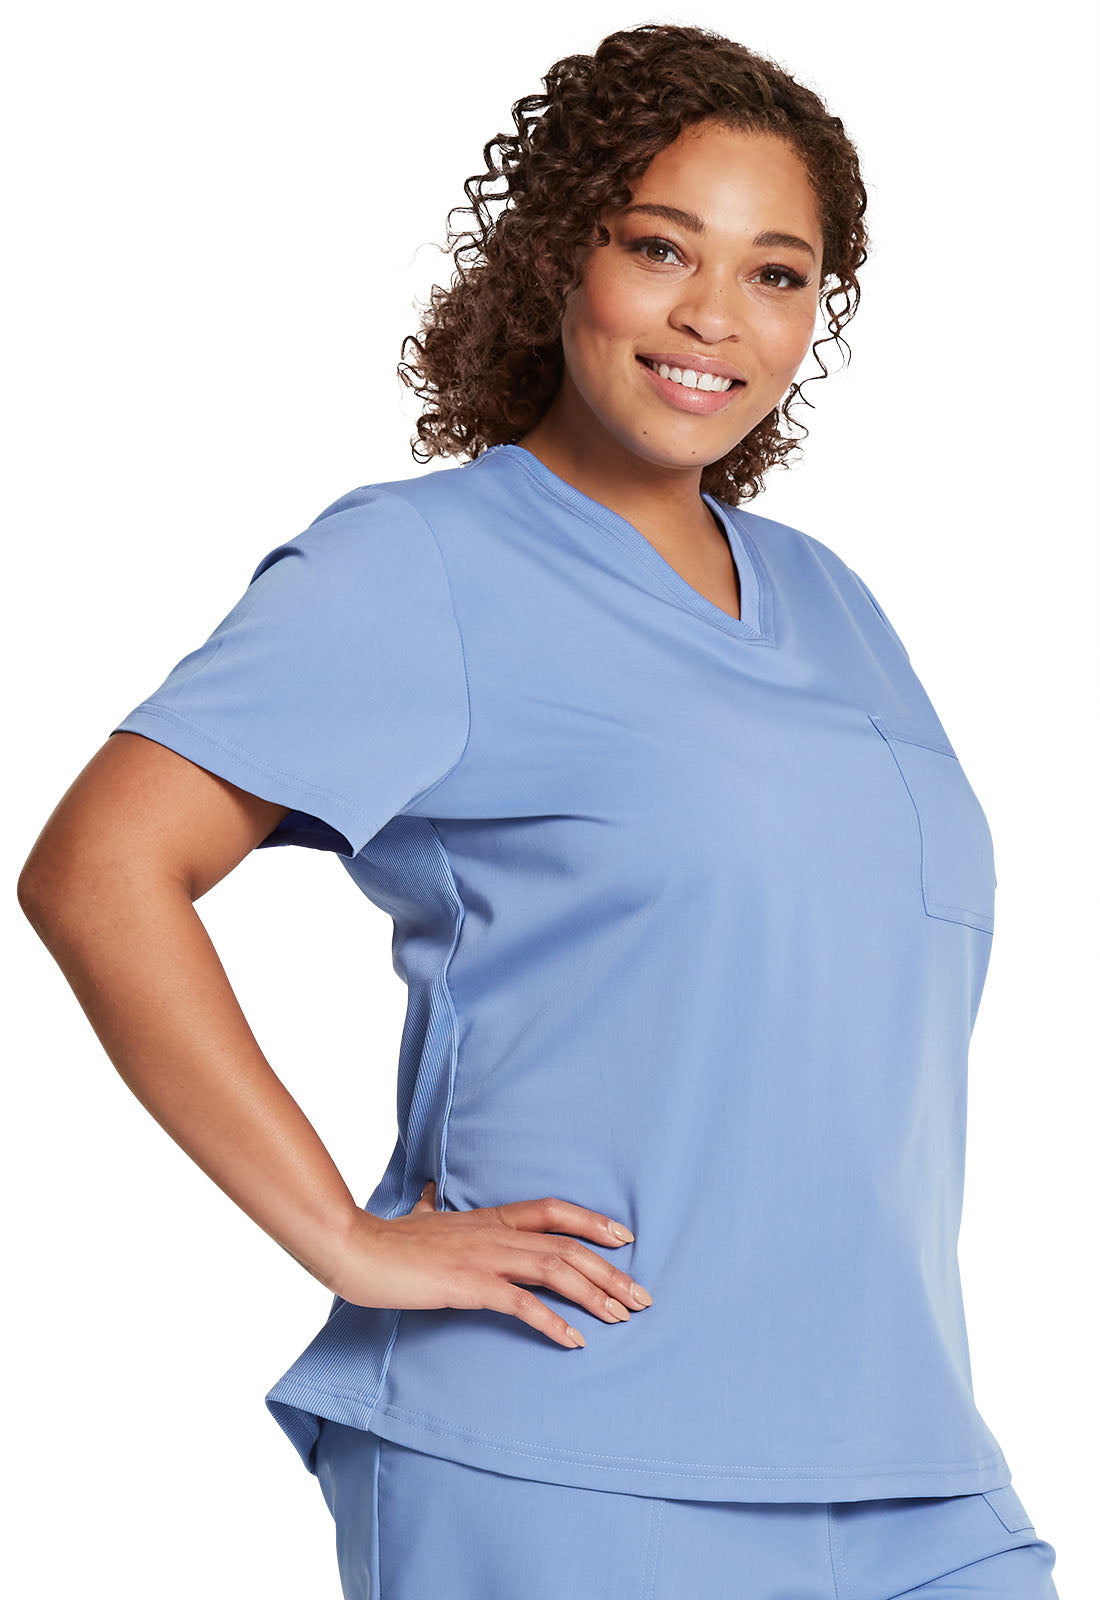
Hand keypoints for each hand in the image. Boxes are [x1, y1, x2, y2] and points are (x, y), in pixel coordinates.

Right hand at [332, 1181, 652, 1348]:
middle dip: (610, 1271)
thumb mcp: (417, 1218)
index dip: (592, 1222)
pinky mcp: (468, 1284)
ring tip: (622, 1318)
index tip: (626, 1238)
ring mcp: (483, 1256)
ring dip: (594, 1294)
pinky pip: (521, 1302)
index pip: (553, 1211)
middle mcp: (494, 1232)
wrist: (354, 1249)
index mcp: (488, 1218)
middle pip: (567, 1245)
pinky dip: (552, 1321)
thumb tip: (428, 1194)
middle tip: (642, 1297)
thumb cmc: (385, 1241)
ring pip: (554, 1269)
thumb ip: (430, 1209)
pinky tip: (574, 1340)